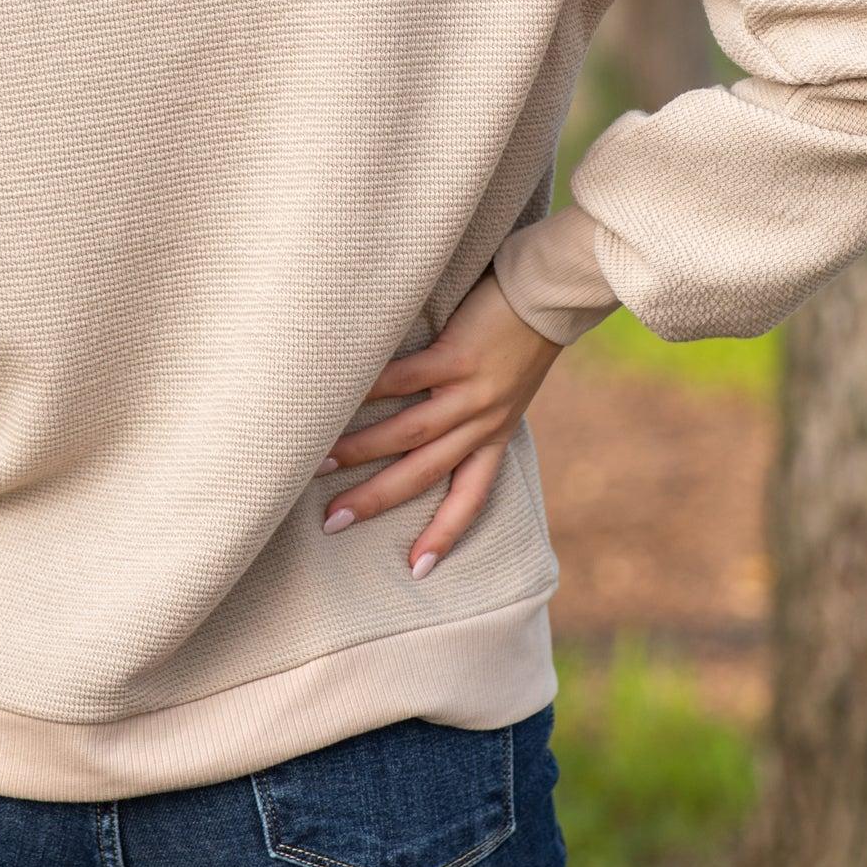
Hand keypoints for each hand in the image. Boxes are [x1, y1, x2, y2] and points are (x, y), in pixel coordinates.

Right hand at [319, 270, 562, 576]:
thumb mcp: (504, 389)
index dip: (444, 534)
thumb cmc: (518, 336)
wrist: (547, 296)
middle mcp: (483, 423)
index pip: (470, 498)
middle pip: (425, 473)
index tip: (417, 570)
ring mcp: (470, 392)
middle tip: (332, 523)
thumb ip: (469, 411)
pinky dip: (371, 388)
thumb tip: (421, 429)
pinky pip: (407, 378)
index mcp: (495, 435)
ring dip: (362, 450)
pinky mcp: (458, 357)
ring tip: (319, 462)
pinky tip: (339, 393)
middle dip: (377, 500)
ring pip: (411, 432)